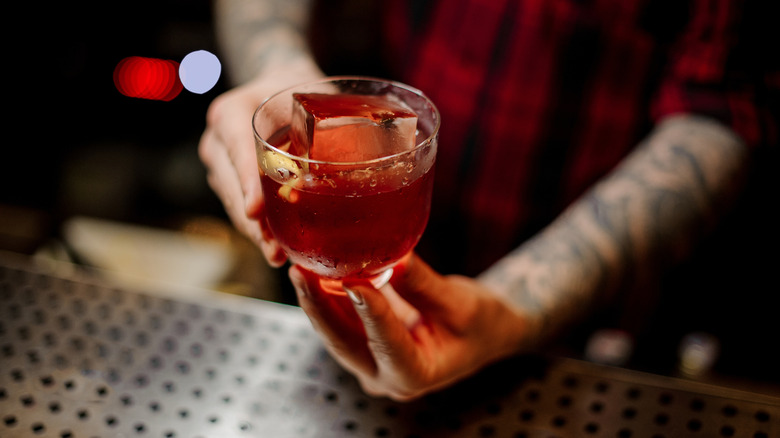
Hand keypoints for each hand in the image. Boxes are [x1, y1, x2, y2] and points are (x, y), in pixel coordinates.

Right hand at [198, 61, 322, 264]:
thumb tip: (367, 148)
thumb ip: (324, 119)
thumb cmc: (298, 90)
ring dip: (256, 232)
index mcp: (230, 114)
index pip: (237, 151)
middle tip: (274, 248)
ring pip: (235, 203)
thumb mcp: (309, 96)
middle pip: (232, 187)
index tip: (255, 211)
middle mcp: (217, 141)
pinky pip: (242, 207)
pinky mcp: (231, 181)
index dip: (247, 184)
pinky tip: (280, 248)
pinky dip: (261, 228)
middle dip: (253, 223)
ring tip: (278, 255)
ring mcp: (221, 164)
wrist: (279, 86)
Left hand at [289, 253, 534, 400]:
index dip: (370, 312)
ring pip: (335, 332)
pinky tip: (314, 268)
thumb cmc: (481, 323)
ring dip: (316, 299)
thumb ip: (423, 285)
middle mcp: (385, 377)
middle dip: (319, 306)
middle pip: (344, 342)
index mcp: (416, 375)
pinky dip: (326, 295)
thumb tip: (393, 257)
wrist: (483, 332)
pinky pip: (339, 321)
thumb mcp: (461, 304)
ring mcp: (369, 363)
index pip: (388, 344)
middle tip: (301, 272)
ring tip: (300, 265)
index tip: (354, 281)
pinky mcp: (362, 344)